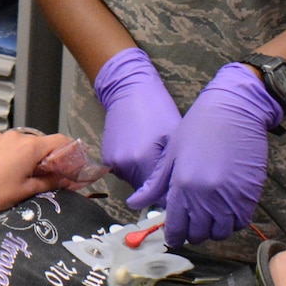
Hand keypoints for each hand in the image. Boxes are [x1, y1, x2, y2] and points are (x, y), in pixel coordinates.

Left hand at [0, 130, 79, 228]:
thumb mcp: (27, 191)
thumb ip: (51, 182)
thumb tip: (68, 179)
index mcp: (28, 146)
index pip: (60, 141)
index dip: (70, 152)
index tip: (72, 164)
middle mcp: (12, 136)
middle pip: (38, 143)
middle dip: (43, 158)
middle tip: (43, 177)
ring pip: (17, 144)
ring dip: (22, 156)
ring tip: (14, 178)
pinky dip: (4, 155)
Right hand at [92, 46, 181, 188]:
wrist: (128, 91)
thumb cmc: (158, 110)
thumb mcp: (174, 137)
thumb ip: (172, 168)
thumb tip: (175, 191)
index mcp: (144, 161)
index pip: (159, 194)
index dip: (170, 192)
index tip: (178, 184)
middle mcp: (125, 166)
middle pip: (145, 190)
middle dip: (157, 184)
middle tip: (167, 165)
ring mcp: (113, 162)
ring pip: (134, 182)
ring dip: (145, 176)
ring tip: (154, 155)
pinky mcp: (107, 158)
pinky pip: (124, 172)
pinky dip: (134, 168)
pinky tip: (141, 151)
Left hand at [127, 62, 281, 247]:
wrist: (234, 111)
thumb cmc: (198, 129)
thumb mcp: (170, 155)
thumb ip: (155, 184)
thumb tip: (134, 204)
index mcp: (182, 188)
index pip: (177, 228)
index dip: (175, 236)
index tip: (174, 237)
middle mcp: (206, 198)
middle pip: (199, 234)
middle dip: (193, 233)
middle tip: (191, 224)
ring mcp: (230, 198)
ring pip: (221, 233)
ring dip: (213, 230)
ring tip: (209, 218)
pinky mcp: (250, 195)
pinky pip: (241, 222)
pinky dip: (232, 223)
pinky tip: (225, 212)